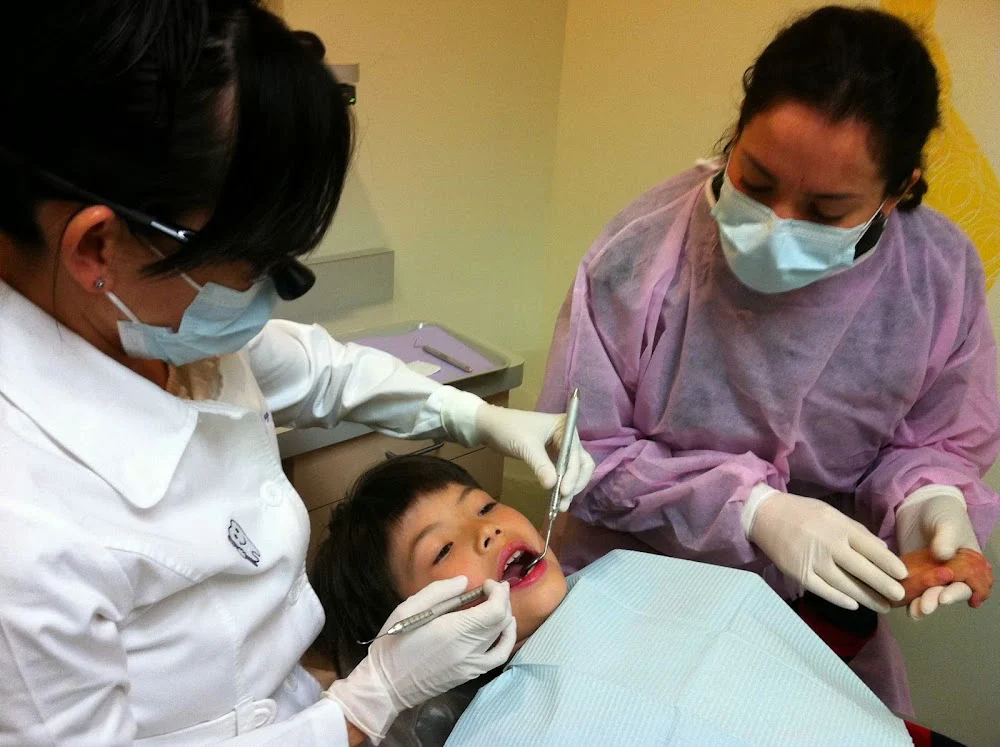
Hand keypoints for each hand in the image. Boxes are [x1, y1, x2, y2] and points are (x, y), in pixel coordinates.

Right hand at [325, 576, 515, 742]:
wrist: (387, 685)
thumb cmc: (394, 644)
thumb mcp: (409, 609)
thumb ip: (439, 592)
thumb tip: (464, 582)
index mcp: (454, 631)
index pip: (494, 610)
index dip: (497, 593)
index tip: (487, 583)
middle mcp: (469, 649)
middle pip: (501, 621)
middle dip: (502, 599)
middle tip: (492, 588)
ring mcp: (472, 665)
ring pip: (504, 638)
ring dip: (506, 617)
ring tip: (497, 605)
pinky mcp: (470, 674)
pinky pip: (498, 657)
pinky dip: (505, 640)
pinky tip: (501, 630)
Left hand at [473, 404, 595, 509]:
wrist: (490, 427)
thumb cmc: (509, 430)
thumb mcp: (526, 447)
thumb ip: (541, 465)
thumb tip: (553, 486)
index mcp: (565, 426)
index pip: (576, 454)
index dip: (572, 474)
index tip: (563, 492)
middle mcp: (568, 436)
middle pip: (582, 463)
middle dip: (575, 483)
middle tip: (564, 502)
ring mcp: (562, 446)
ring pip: (576, 470)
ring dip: (571, 487)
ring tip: (561, 505)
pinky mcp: (554, 456)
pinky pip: (564, 472)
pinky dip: (562, 484)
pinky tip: (557, 498)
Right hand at [747, 491, 906, 612]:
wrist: (765, 515)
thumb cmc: (802, 512)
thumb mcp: (832, 513)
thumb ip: (857, 530)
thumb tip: (882, 549)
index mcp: (839, 527)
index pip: (872, 549)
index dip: (889, 564)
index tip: (904, 575)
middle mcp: (829, 545)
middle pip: (862, 570)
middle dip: (884, 586)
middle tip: (900, 597)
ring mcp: (813, 561)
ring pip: (846, 585)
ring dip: (867, 598)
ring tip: (882, 607)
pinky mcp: (800, 574)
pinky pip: (824, 591)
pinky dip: (840, 599)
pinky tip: (853, 605)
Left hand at [896, 489, 982, 619]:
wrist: (919, 506)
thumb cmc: (942, 513)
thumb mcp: (947, 523)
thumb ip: (946, 538)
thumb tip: (943, 555)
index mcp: (969, 564)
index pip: (968, 583)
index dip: (958, 592)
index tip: (945, 597)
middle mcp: (954, 574)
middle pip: (949, 592)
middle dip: (937, 600)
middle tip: (925, 607)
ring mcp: (933, 575)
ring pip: (933, 594)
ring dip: (925, 604)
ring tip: (915, 611)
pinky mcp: (915, 573)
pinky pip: (916, 589)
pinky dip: (911, 598)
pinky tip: (904, 605)